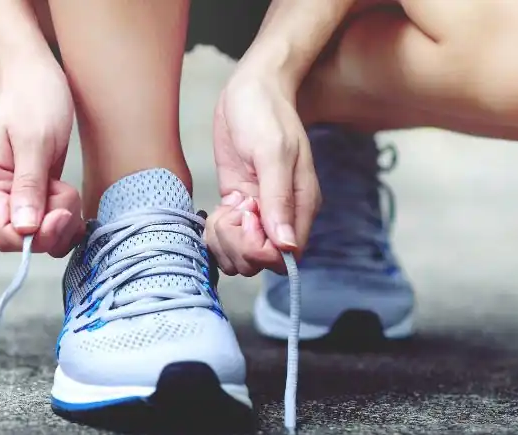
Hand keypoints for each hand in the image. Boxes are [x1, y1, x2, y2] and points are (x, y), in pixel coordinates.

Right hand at [0, 59, 81, 256]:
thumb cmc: (34, 99)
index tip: (61, 212)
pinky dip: (62, 215)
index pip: (5, 236)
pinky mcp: (26, 196)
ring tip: (66, 186)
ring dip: (61, 219)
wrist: (34, 77)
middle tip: (67, 191)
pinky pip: (45, 224)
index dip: (37, 236)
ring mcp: (9, 197)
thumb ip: (29, 186)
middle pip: (24, 240)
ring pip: (39, 236)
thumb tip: (25, 230)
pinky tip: (66, 193)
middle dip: (54, 225)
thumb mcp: (36, 141)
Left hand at [208, 70, 320, 275]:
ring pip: (240, 254)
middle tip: (231, 210)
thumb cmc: (266, 114)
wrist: (251, 90)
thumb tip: (286, 245)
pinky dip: (216, 232)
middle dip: (236, 245)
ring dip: (223, 240)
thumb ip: (278, 198)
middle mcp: (282, 215)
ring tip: (223, 209)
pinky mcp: (239, 206)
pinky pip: (227, 238)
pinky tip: (217, 209)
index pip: (284, 256)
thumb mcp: (272, 152)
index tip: (245, 218)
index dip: (258, 249)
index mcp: (301, 206)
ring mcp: (258, 213)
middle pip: (259, 261)